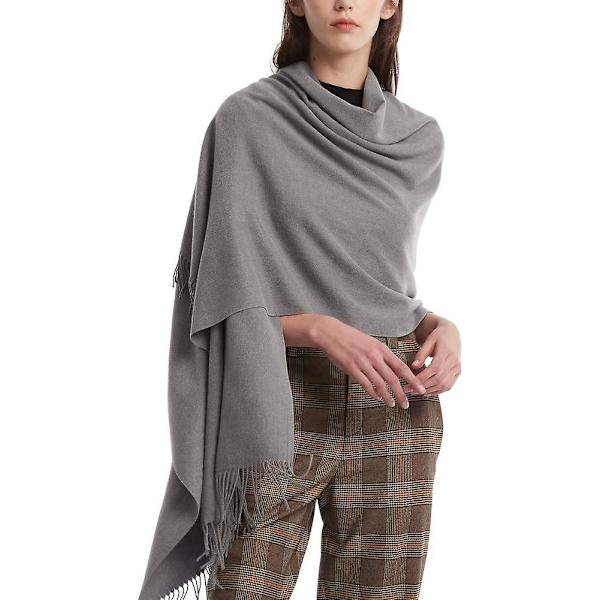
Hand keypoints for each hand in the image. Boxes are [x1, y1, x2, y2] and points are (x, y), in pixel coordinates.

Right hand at [309, 316, 427, 408]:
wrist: (331, 332)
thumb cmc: (351, 338)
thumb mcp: (370, 343)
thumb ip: (381, 356)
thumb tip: (392, 370)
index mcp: (381, 349)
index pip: (401, 367)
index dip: (412, 380)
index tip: (421, 389)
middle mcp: (374, 355)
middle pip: (392, 378)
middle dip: (401, 394)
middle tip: (406, 404)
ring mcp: (362, 362)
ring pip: (380, 384)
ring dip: (387, 396)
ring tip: (391, 404)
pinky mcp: (351, 367)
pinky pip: (365, 384)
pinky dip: (373, 392)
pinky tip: (377, 397)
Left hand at [403, 317, 461, 394]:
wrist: (452, 334)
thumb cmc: (438, 336)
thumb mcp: (428, 341)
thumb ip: (421, 354)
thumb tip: (413, 366)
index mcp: (447, 352)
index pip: (434, 369)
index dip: (422, 378)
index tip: (409, 384)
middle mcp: (454, 362)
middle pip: (439, 379)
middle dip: (423, 387)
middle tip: (409, 390)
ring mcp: (457, 369)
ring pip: (444, 385)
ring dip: (429, 391)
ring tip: (416, 392)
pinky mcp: (458, 373)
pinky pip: (448, 386)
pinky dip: (437, 391)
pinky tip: (427, 391)